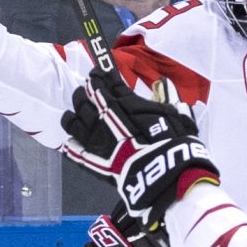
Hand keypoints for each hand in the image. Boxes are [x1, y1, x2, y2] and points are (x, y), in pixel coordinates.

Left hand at [62, 69, 217, 225]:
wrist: (166, 176)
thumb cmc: (176, 143)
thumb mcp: (177, 115)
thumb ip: (166, 98)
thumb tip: (163, 83)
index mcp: (126, 104)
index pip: (107, 84)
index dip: (100, 76)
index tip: (98, 71)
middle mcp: (106, 119)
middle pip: (86, 101)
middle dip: (84, 92)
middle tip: (85, 90)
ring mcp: (98, 142)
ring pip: (75, 123)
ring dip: (73, 115)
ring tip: (73, 113)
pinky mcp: (95, 164)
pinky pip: (76, 152)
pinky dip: (71, 146)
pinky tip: (70, 142)